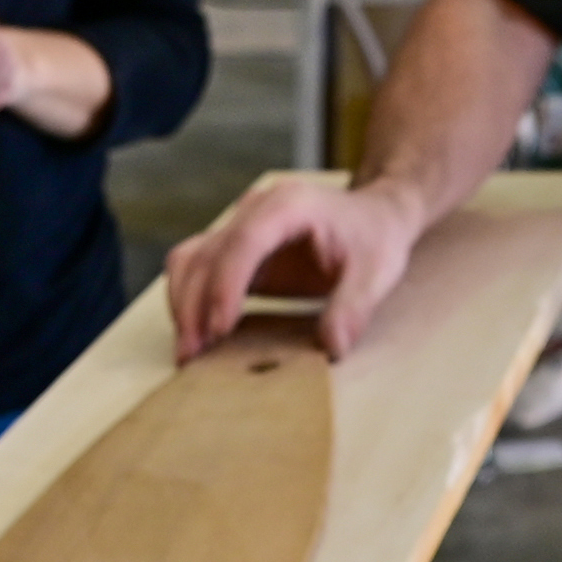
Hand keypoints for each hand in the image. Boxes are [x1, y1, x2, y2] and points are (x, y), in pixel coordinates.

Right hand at [167, 173, 430, 354]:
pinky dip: (189, 301)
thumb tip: (332, 346)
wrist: (373, 216)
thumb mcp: (377, 272)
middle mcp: (255, 209)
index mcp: (289, 205)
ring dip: (183, 305)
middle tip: (193, 356)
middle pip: (207, 254)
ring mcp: (240, 226)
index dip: (226, 284)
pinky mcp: (234, 249)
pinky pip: (197, 269)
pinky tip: (197, 336)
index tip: (219, 328)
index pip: (245, 241)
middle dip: (194, 306)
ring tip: (189, 354)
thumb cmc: (375, 237)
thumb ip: (355, 306)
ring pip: (191, 260)